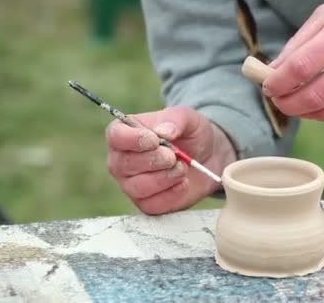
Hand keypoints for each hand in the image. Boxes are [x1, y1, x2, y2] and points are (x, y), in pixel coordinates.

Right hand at [106, 106, 236, 214]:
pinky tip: (183, 183)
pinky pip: (152, 204)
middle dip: (154, 160)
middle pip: (124, 164)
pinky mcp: (146, 203)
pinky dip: (172, 193)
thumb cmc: (191, 134)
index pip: (116, 136)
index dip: (133, 139)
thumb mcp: (189, 119)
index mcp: (125, 133)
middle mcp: (122, 160)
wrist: (208, 158)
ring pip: (138, 187)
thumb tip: (163, 131)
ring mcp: (131, 184)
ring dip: (165, 177)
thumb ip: (176, 120)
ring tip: (182, 167)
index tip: (155, 140)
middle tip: (174, 156)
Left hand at [263, 0, 323, 122]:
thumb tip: (273, 70)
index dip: (277, 81)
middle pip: (312, 96)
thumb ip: (299, 42)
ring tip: (293, 99)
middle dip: (286, 102)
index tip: (266, 84)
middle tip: (276, 98)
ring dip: (302, 111)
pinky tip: (315, 103)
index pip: (301, 67)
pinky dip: (322, 114)